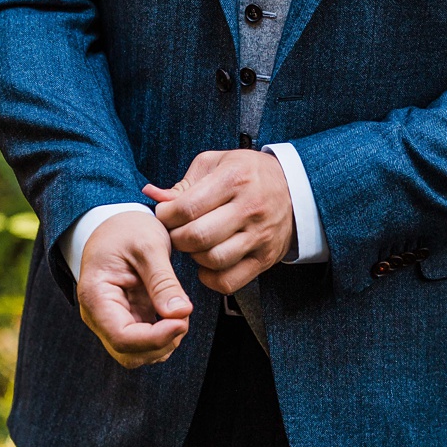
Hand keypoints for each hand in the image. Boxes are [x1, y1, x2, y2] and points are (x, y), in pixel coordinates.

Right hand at [76, 211, 192, 368]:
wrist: (116, 222)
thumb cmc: (127, 228)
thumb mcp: (148, 245)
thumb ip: (163, 281)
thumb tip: (180, 314)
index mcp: (96, 296)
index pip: (122, 337)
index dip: (155, 338)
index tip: (182, 320)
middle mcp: (99, 315)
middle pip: (129, 353)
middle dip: (161, 343)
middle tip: (184, 315)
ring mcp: (112, 319)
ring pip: (138, 353)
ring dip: (164, 342)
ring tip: (180, 311)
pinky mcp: (127, 319)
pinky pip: (145, 342)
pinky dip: (164, 335)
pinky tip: (175, 313)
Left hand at [144, 150, 293, 294]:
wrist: (294, 189)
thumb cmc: (247, 173)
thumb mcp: (216, 164)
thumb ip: (183, 184)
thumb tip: (152, 196)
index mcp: (235, 178)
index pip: (188, 207)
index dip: (166, 216)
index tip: (164, 215)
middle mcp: (250, 207)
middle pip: (198, 237)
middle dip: (176, 238)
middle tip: (175, 232)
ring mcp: (260, 236)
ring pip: (213, 260)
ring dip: (193, 257)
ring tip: (194, 245)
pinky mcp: (265, 258)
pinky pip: (229, 281)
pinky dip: (210, 278)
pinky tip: (207, 262)